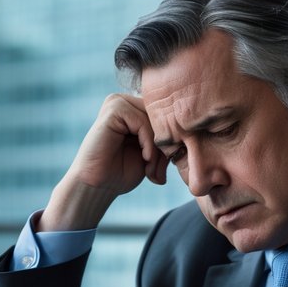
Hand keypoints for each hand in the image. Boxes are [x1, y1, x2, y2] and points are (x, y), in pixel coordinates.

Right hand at [40, 94, 167, 230]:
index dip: (172, 140)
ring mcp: (117, 102)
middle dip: (166, 145)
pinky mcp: (112, 110)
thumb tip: (190, 128)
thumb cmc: (122, 171)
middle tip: (158, 171)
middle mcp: (125, 100)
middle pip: (163, 115)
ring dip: (158, 147)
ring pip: (155, 119)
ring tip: (151, 167)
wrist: (98, 186)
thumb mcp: (153, 153)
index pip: (167, 115)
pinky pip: (142, 122)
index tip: (165, 167)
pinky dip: (149, 143)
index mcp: (134, 107)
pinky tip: (144, 158)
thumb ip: (167, 138)